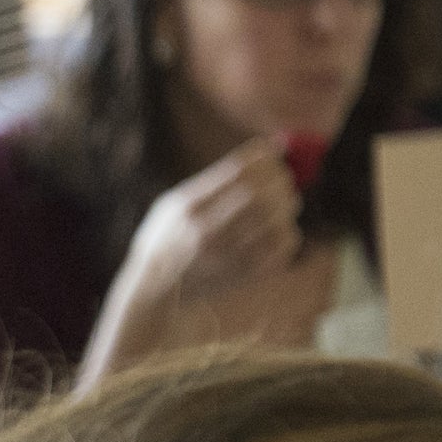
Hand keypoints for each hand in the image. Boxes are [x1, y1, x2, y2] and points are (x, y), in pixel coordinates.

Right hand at [87, 136, 334, 381]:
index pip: (239, 171)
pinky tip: (277, 230)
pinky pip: (282, 247)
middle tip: (283, 179)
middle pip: (261, 194)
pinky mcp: (242, 275)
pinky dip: (287, 233)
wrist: (154, 290)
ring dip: (287, 205)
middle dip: (281, 180)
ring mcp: (225, 256)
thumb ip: (216, 178)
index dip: (264, 157)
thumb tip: (268, 150)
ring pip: (277, 220)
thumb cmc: (169, 238)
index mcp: (188, 208)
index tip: (271, 155)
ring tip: (281, 203)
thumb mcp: (175, 203)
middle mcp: (206, 232)